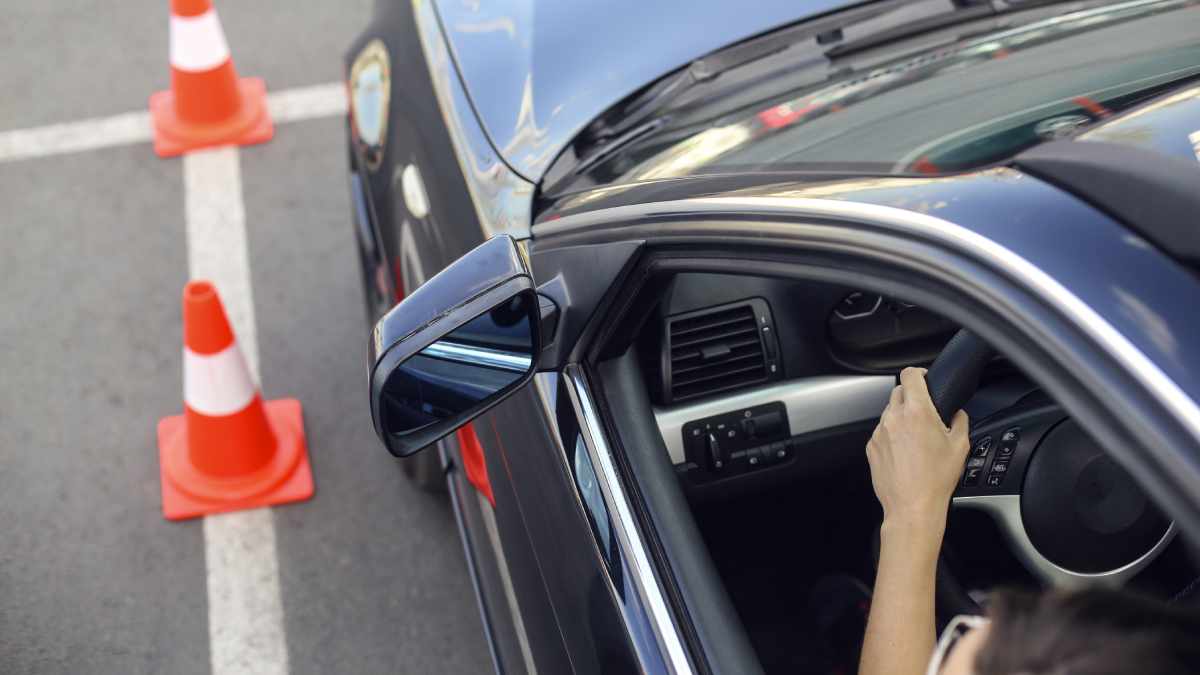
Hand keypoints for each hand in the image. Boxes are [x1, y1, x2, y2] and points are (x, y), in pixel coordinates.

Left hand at [866, 367, 969, 533]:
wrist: (913, 506)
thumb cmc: (936, 479)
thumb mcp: (961, 446)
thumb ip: (960, 420)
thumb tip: (957, 413)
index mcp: (917, 412)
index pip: (909, 375)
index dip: (918, 373)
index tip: (924, 378)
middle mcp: (894, 418)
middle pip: (898, 391)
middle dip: (911, 396)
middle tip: (924, 412)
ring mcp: (879, 432)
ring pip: (888, 412)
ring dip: (901, 417)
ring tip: (916, 438)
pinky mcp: (871, 446)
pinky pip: (881, 431)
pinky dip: (892, 435)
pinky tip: (905, 452)